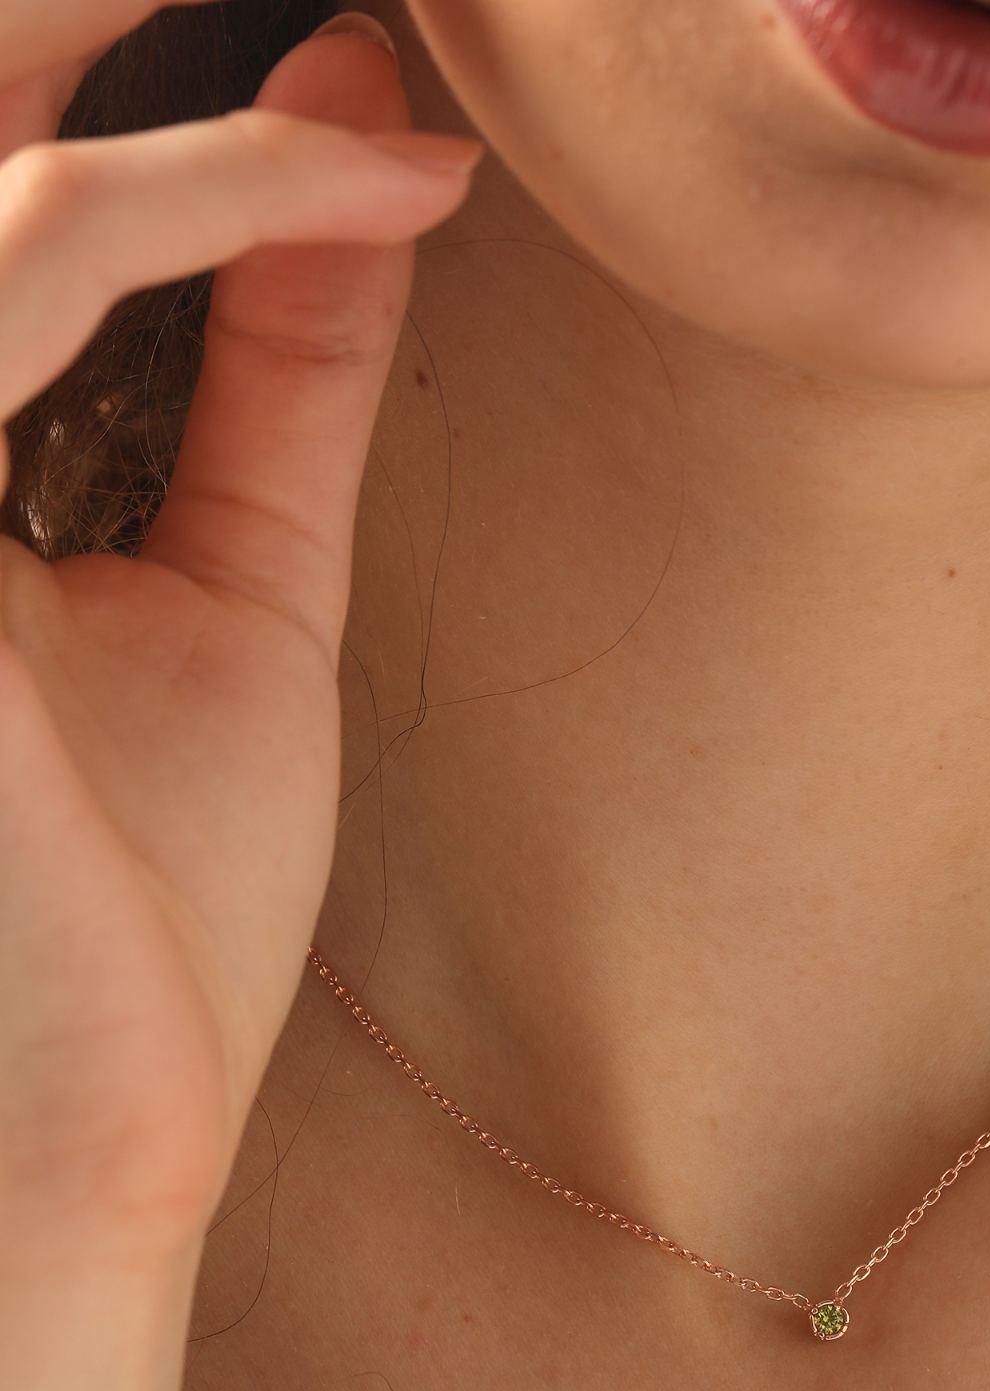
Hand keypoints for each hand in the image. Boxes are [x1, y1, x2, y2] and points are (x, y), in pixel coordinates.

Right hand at [0, 3, 481, 1267]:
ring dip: (168, 55)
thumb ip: (273, 374)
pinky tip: (392, 178)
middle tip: (350, 1)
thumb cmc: (149, 900)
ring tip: (389, 58)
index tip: (375, 74)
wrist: (106, 1120)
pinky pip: (35, 247)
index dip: (152, 72)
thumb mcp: (235, 588)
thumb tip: (355, 158)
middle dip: (96, 11)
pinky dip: (221, 189)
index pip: (2, 179)